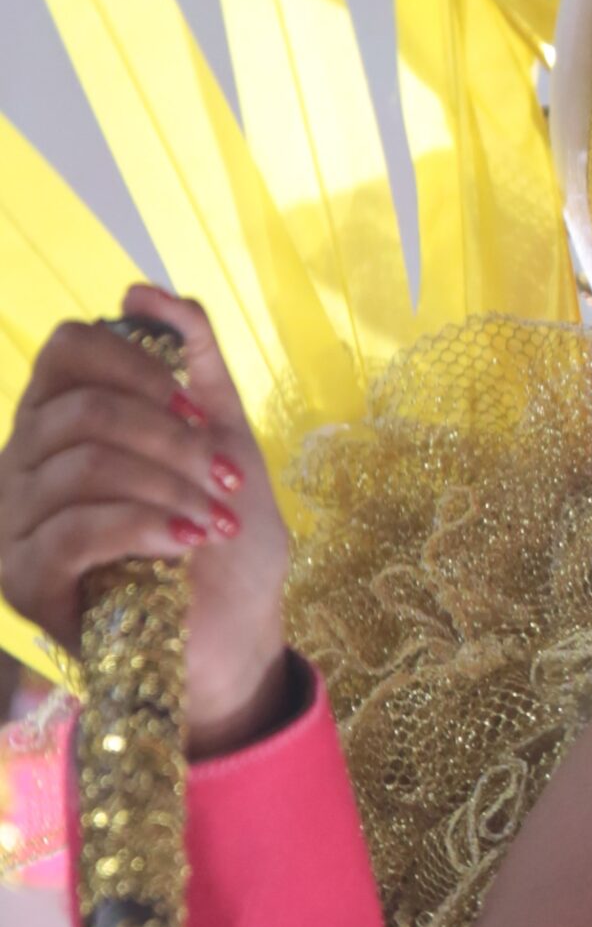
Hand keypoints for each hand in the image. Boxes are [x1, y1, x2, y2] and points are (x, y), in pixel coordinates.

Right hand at [0, 284, 291, 753]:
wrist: (234, 637)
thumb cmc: (223, 539)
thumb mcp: (222, 435)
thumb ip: (192, 358)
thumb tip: (142, 288)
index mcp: (64, 421)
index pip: (67, 349)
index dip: (136, 364)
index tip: (197, 407)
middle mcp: (24, 465)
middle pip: (81, 410)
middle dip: (172, 439)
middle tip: (226, 478)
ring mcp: (16, 525)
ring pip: (83, 466)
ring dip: (170, 487)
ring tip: (217, 521)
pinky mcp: (24, 581)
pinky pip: (75, 528)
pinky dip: (147, 525)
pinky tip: (190, 542)